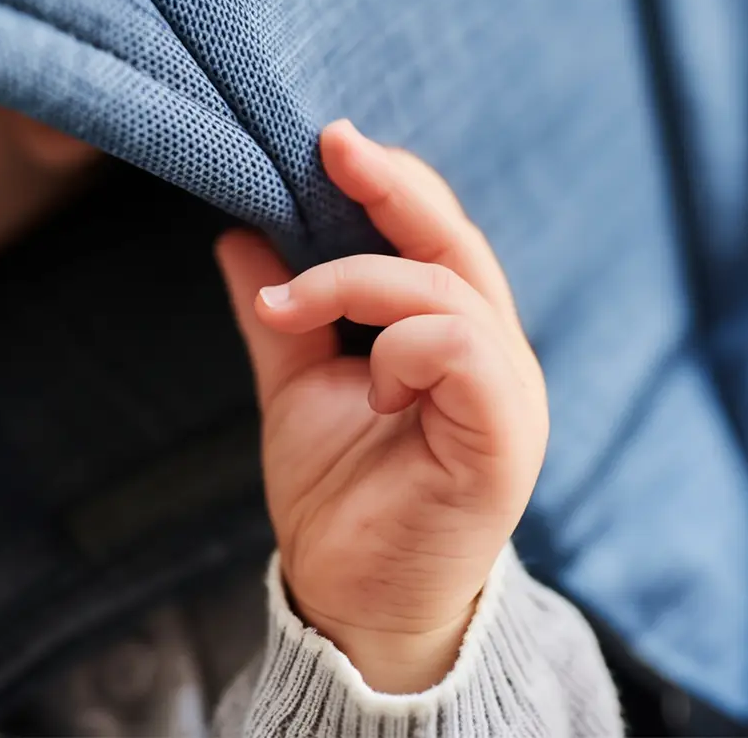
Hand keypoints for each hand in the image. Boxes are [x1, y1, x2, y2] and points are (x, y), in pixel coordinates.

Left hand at [214, 120, 547, 693]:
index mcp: (460, 339)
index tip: (326, 141)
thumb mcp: (300, 390)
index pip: (438, 236)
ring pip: (448, 289)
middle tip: (330, 146)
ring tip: (295, 313)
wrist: (354, 607)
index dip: (391, 183)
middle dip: (392, 187)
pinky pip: (460, 348)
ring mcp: (509, 394)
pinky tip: (370, 384)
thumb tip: (238, 235)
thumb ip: (283, 318)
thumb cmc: (343, 503)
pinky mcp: (505, 434)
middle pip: (455, 242)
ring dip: (360, 281)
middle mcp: (496, 357)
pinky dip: (403, 346)